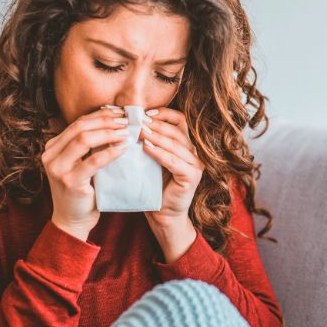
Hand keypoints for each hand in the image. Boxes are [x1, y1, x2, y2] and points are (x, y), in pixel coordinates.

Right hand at [40, 106, 129, 238]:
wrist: (73, 220)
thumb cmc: (82, 190)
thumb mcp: (80, 163)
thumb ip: (87, 145)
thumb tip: (114, 121)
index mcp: (52, 147)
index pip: (77, 123)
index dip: (100, 115)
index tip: (119, 113)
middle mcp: (50, 155)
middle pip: (80, 127)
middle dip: (106, 121)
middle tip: (127, 120)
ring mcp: (58, 169)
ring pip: (84, 140)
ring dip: (109, 133)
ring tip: (127, 132)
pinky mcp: (70, 182)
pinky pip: (93, 161)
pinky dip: (110, 152)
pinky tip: (124, 148)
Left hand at [139, 107, 205, 226]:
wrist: (161, 213)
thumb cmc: (153, 186)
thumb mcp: (150, 159)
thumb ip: (148, 141)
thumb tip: (131, 122)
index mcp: (186, 145)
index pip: (179, 120)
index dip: (163, 114)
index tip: (145, 113)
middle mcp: (194, 152)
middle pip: (176, 130)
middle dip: (156, 125)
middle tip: (138, 121)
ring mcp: (196, 164)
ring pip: (175, 144)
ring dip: (156, 137)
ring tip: (140, 132)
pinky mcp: (192, 176)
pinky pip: (174, 161)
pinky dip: (159, 153)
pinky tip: (146, 148)